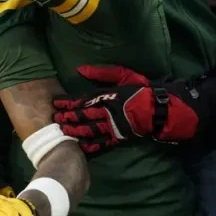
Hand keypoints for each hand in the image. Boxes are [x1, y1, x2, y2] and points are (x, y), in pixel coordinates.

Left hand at [53, 65, 201, 154]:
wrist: (161, 108)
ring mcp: (113, 126)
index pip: (83, 100)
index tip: (56, 103)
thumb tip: (79, 69)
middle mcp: (108, 112)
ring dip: (75, 130)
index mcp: (108, 95)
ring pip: (90, 130)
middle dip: (68, 118)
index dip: (68, 102)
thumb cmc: (142, 89)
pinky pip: (102, 143)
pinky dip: (91, 145)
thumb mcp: (123, 75)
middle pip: (83, 116)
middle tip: (54, 120)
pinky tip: (81, 147)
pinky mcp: (119, 137)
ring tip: (63, 131)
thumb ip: (102, 72)